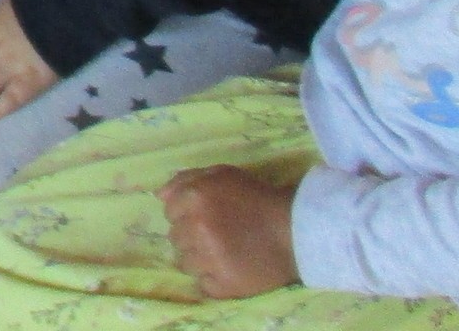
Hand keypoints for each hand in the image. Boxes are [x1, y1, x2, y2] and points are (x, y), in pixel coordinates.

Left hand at [163, 166, 301, 297]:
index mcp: (194, 198)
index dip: (185, 213)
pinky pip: (203, 285)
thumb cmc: (258, 199)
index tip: (205, 217)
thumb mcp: (223, 175)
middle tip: (217, 235)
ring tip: (223, 253)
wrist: (298, 231)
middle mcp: (196, 227)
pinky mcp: (224, 284)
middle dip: (191, 236)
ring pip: (185, 262)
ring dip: (200, 259)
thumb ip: (186, 179)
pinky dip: (213, 280)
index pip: (169, 211)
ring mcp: (209, 258)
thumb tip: (160, 196)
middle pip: (175, 237)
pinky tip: (229, 269)